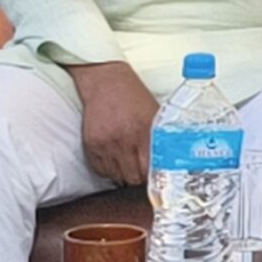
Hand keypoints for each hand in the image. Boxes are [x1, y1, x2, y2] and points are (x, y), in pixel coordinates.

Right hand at [69, 62, 157, 186]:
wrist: (106, 82)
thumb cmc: (134, 97)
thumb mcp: (155, 113)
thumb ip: (160, 136)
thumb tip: (170, 157)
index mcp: (145, 131)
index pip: (150, 168)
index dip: (153, 176)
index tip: (156, 177)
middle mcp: (125, 139)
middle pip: (133, 176)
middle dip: (139, 178)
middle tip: (141, 174)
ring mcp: (106, 143)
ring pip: (116, 176)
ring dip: (123, 175)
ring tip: (127, 167)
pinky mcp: (91, 144)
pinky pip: (99, 169)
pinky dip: (107, 169)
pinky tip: (114, 162)